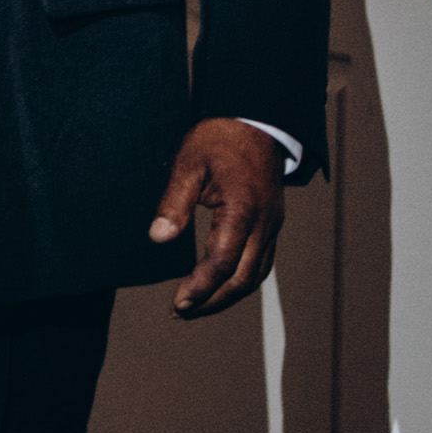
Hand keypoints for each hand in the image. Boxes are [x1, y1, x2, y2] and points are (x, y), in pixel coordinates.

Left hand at [151, 116, 285, 317]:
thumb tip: (159, 237)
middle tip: (181, 311)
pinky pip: (261, 263)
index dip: (200, 287)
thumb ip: (173, 203)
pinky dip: (240, 280)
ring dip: (227, 296)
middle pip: (243, 279)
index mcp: (243, 210)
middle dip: (212, 301)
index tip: (178, 302)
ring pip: (255, 275)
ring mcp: (272, 225)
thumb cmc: (221, 138)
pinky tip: (220, 285)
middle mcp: (264, 223)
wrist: (257, 121)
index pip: (222, 263)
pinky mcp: (272, 224)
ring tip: (197, 306)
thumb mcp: (189, 163)